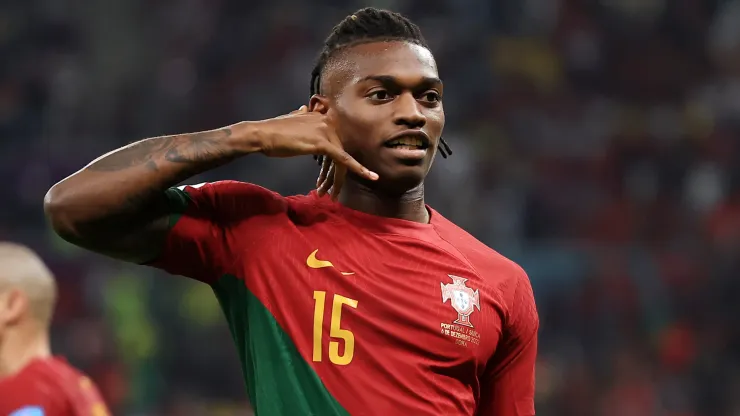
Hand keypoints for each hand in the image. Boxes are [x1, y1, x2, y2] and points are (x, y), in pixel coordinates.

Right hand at [244, 106, 376, 198]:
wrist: (261, 134)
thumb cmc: (272, 132)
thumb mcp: (290, 120)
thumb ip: (300, 115)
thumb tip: (304, 108)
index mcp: (321, 117)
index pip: (333, 144)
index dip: (329, 166)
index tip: (324, 180)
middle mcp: (327, 122)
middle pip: (339, 154)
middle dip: (333, 176)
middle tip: (327, 192)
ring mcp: (327, 131)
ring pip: (340, 160)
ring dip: (336, 180)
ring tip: (330, 195)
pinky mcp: (324, 143)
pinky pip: (344, 160)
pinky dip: (358, 169)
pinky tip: (370, 177)